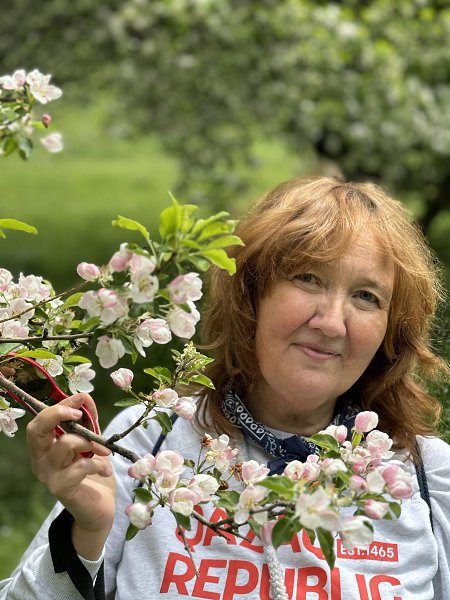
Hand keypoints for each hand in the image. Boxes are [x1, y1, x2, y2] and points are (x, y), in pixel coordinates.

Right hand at [26, 393, 115, 558]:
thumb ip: (87, 423)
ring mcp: (48, 475)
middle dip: (59, 414)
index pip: (39, 421)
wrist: (99, 509)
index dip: (59, 406)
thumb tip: (85, 398)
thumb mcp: (90, 443)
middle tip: (80, 416)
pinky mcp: (61, 488)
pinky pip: (81, 466)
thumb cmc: (93, 473)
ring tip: (103, 451)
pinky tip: (106, 470)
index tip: (82, 400)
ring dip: (90, 442)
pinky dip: (99, 464)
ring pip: (65, 444)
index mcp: (45, 447)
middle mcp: (40, 460)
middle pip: (36, 429)